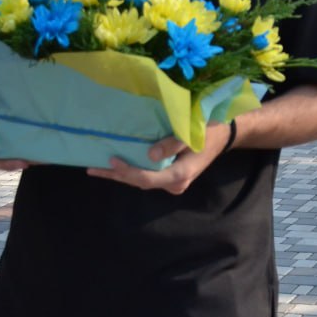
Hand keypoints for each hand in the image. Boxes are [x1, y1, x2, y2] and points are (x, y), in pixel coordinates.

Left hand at [86, 121, 232, 193]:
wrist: (224, 135)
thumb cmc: (208, 132)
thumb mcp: (192, 135)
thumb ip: (171, 145)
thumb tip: (148, 154)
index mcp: (179, 175)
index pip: (146, 178)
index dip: (127, 171)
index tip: (112, 159)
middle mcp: (175, 184)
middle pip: (140, 182)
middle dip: (116, 176)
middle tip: (92, 169)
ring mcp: (174, 183)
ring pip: (142, 181)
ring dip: (121, 175)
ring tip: (97, 169)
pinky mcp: (171, 177)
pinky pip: (148, 177)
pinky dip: (131, 172)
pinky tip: (116, 168)